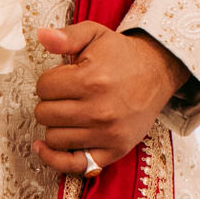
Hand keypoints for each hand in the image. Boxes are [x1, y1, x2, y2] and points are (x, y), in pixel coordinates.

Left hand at [32, 21, 187, 176]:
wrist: (158, 72)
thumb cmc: (122, 55)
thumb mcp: (95, 34)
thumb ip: (66, 35)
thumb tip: (42, 35)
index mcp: (92, 80)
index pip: (43, 88)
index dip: (48, 81)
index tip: (62, 78)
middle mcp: (99, 110)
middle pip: (45, 114)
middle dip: (49, 102)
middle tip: (65, 96)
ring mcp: (107, 133)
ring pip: (54, 138)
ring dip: (55, 125)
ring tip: (68, 113)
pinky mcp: (115, 150)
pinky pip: (74, 164)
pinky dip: (55, 159)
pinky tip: (44, 147)